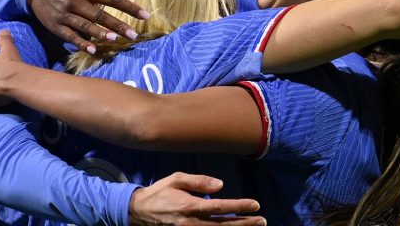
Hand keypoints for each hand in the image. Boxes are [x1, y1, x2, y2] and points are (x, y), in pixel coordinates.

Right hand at [29, 0, 149, 52]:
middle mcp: (75, 1)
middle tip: (134, 35)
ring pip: (85, 26)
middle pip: (100, 15)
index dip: (129, 7)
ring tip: (116, 40)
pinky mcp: (55, 26)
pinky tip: (93, 49)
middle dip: (118, 25)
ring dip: (101, 34)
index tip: (145, 15)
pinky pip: (70, 36)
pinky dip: (81, 43)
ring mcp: (65, 15)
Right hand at [129, 172, 265, 225]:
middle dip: (244, 223)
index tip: (255, 205)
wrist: (138, 212)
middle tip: (262, 220)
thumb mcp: (176, 179)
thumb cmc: (160, 192)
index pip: (220, 207)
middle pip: (223, 225)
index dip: (239, 206)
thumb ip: (198, 181)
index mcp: (190, 205)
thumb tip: (221, 185)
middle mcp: (191, 222)